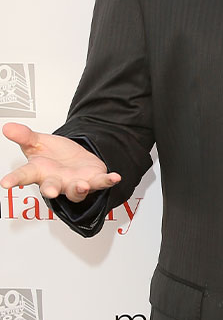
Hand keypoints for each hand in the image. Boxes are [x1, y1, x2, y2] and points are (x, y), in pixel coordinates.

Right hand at [1, 122, 120, 202]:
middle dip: (51, 190)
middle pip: (51, 187)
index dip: (14, 179)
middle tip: (50, 192)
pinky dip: (108, 181)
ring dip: (79, 189)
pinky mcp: (92, 181)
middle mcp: (56, 181)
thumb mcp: (37, 141)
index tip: (5, 183)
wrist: (74, 159)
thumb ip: (24, 136)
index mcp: (39, 171)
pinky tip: (115, 177)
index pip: (23, 175)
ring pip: (76, 190)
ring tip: (82, 185)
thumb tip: (7, 127)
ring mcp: (74, 183)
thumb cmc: (54, 155)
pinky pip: (100, 182)